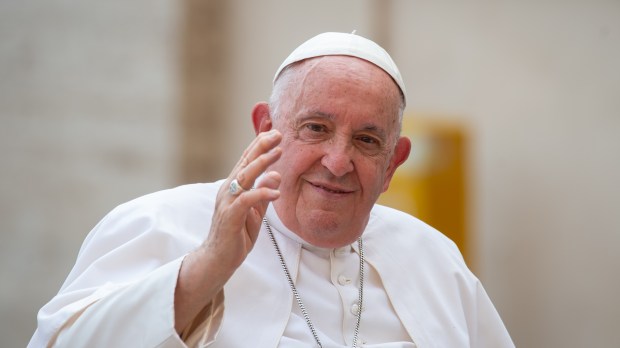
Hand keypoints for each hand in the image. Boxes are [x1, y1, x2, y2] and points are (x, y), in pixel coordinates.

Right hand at [175, 129, 281, 332]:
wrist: (218, 259)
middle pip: (245, 163)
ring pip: (245, 176)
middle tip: (278, 134)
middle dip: (261, 146)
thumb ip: (264, 194)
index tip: (274, 133)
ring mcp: (228, 202)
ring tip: (279, 152)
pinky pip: (247, 200)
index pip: (246, 161)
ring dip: (262, 163)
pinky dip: (262, 193)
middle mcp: (228, 190)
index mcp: (233, 187)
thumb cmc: (236, 235)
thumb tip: (276, 174)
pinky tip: (276, 192)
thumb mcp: (255, 212)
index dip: (259, 146)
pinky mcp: (230, 216)